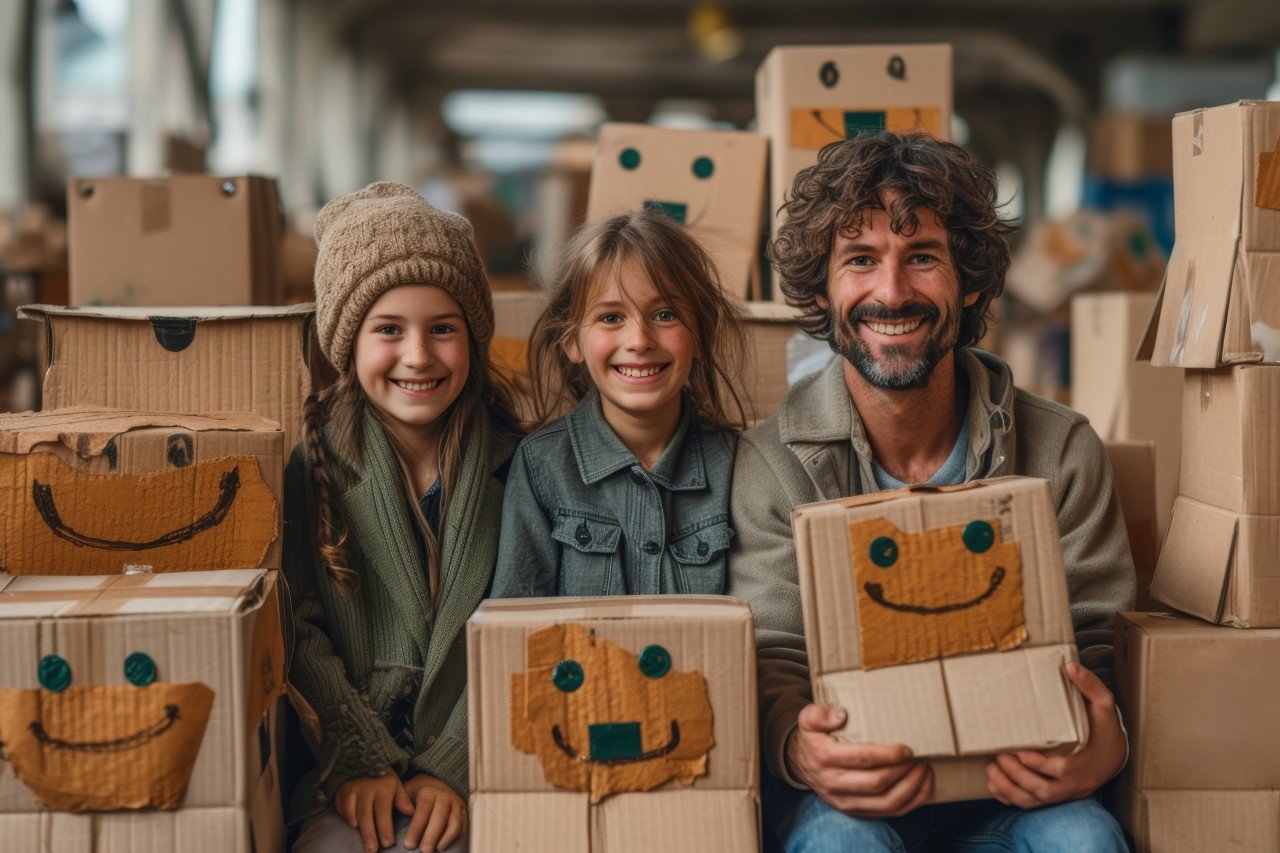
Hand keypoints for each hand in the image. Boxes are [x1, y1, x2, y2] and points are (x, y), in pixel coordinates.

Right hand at [335, 768, 412, 852]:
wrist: (362, 762)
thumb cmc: (382, 779)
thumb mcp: (395, 784)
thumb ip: (402, 799)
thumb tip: (411, 812)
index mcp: (383, 787)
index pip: (383, 811)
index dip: (385, 828)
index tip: (388, 843)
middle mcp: (367, 789)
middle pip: (367, 816)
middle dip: (370, 835)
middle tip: (373, 851)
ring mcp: (353, 791)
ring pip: (355, 815)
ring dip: (360, 831)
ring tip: (366, 846)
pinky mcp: (342, 794)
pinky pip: (344, 811)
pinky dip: (349, 820)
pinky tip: (355, 827)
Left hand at [402, 774, 467, 851]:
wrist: (436, 782)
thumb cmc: (418, 792)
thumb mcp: (406, 792)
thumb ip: (400, 804)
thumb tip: (390, 821)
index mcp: (428, 791)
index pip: (423, 809)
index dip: (417, 828)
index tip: (409, 844)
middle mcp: (445, 796)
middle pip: (440, 817)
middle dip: (431, 836)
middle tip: (423, 851)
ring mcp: (456, 803)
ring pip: (454, 822)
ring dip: (445, 838)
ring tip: (435, 850)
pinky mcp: (463, 811)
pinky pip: (463, 824)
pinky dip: (455, 836)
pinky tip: (444, 846)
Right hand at [786, 703, 931, 816]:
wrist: (799, 762)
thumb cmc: (813, 737)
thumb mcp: (807, 718)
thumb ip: (820, 713)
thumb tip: (841, 716)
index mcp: (826, 758)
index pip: (862, 759)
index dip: (888, 755)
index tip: (907, 748)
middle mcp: (835, 784)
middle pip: (878, 784)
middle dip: (904, 771)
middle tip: (920, 756)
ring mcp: (845, 801)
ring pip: (886, 803)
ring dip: (912, 788)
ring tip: (924, 769)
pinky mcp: (856, 810)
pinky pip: (889, 812)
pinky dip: (911, 802)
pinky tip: (922, 785)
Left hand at [986, 661, 1126, 808]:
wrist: (1115, 756)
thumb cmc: (1106, 731)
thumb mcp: (1104, 707)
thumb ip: (1089, 686)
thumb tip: (1070, 666)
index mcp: (1085, 764)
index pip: (1060, 770)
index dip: (1037, 764)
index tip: (1018, 751)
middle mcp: (1073, 785)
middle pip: (1043, 790)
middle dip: (1017, 776)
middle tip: (998, 757)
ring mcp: (1063, 794)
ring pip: (1033, 802)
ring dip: (1008, 789)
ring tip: (990, 769)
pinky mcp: (1055, 797)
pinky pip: (1030, 805)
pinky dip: (1010, 797)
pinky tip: (994, 783)